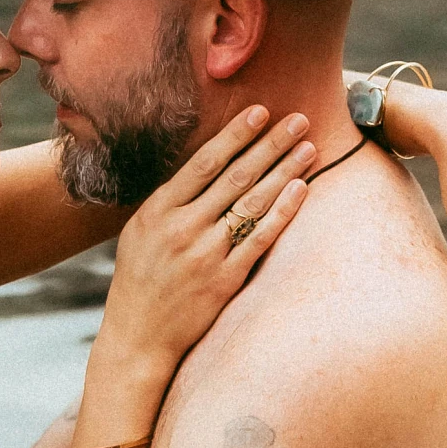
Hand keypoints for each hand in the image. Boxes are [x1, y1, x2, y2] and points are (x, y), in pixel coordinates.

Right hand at [100, 108, 315, 381]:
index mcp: (158, 210)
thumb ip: (170, 200)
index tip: (260, 111)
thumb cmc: (140, 280)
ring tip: (308, 148)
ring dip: (284, 171)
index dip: (235, 135)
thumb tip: (206, 165)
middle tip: (298, 119)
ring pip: (252, 203)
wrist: (138, 336)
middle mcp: (182, 228)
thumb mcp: (140, 232)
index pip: (204, 163)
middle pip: (235, 176)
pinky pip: (260, 239)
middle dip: (270, 144)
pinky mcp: (225, 280)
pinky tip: (301, 190)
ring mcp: (205, 254)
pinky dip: (282, 212)